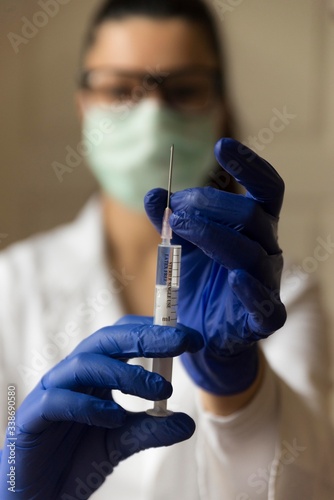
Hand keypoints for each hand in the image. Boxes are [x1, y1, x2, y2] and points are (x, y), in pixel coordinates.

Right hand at [0, 318, 202, 498]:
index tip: (191, 338)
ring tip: (158, 390)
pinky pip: (59, 400)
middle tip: (181, 341)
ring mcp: (52, 391)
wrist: (38, 492)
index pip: (124, 339)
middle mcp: (74, 374)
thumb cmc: (76, 457)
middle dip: (146, 337)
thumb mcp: (121, 442)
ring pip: (85, 364)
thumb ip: (150, 430)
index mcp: (95, 373)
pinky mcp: (34, 416)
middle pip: (107, 340)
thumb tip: (187, 423)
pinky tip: (114, 416)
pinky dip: (89, 405)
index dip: (156, 333)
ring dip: (125, 373)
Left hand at [144, 138, 285, 394]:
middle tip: (174, 208)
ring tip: (179, 225)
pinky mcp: (263, 318)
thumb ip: (169, 222)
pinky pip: (265, 302)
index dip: (249, 165)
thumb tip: (152, 193)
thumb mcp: (179, 246)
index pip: (266, 189)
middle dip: (210, 204)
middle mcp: (266, 249)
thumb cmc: (197, 284)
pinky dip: (251, 289)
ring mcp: (267, 283)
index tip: (222, 144)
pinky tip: (235, 278)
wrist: (201, 335)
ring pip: (251, 252)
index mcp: (254, 228)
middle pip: (252, 214)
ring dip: (213, 234)